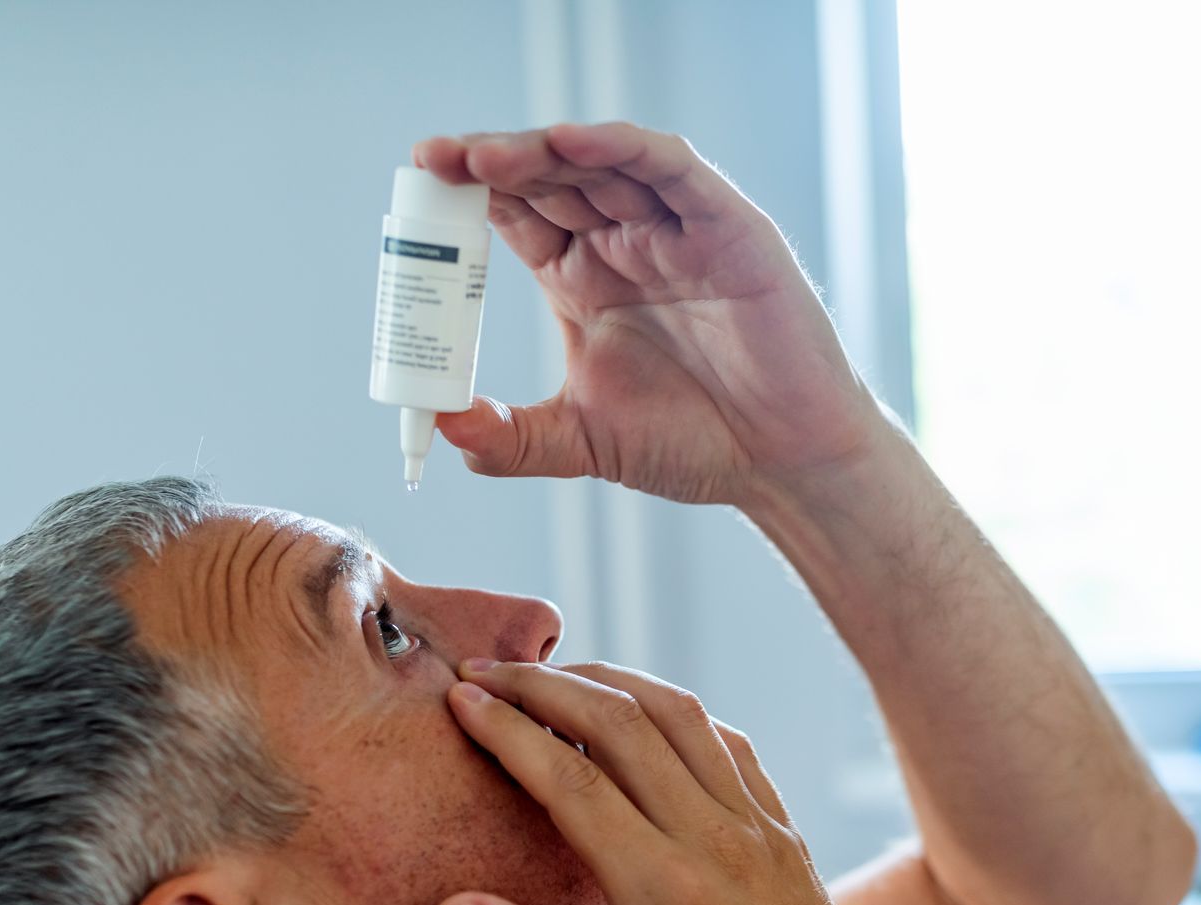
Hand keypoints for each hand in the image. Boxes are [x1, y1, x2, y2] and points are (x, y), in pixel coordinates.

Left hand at [412, 123, 891, 508]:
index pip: (517, 213)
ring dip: (542, 150)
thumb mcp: (581, 442)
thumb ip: (511, 439)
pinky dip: (622, 148)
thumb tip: (442, 429)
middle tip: (436, 162)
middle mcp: (625, 244)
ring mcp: (675, 231)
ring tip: (485, 155)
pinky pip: (671, 169)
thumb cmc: (697, 444)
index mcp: (584, 279)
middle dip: (490, 163)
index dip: (468, 193)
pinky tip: (571, 143)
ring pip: (601, 164)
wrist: (781, 465)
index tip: (418, 185)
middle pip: (548, 178)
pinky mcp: (727, 227)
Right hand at [430, 659, 906, 904]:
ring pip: (683, 717)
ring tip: (554, 675)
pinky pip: (730, 745)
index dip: (508, 730)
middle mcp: (721, 843)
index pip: (572, 780)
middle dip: (547, 685)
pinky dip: (676, 713)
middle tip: (487, 670)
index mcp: (669, 893)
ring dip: (613, 682)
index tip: (460, 699)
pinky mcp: (787, 835)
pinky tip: (643, 715)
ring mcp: (763, 831)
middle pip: (624, 724)